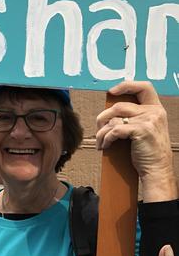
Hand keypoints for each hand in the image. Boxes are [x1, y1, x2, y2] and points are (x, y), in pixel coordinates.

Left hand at [96, 81, 176, 201]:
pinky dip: (106, 138)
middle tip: (99, 129)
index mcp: (156, 109)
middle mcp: (154, 112)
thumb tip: (109, 110)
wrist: (156, 169)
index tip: (111, 91)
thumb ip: (135, 116)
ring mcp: (149, 121)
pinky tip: (105, 146)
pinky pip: (114, 130)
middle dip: (103, 118)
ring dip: (101, 131)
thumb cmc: (147, 151)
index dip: (126, 85)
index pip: (144, 87)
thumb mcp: (145, 128)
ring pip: (113, 119)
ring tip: (100, 141)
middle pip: (118, 106)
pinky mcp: (141, 130)